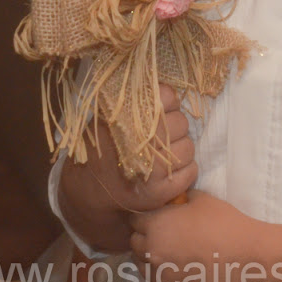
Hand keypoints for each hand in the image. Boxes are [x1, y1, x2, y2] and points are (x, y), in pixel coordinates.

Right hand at [58, 85, 197, 252]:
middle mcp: (144, 142)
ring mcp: (154, 170)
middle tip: (159, 136)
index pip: (168, 96)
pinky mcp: (162, 192)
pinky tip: (166, 171)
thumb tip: (165, 89)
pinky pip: (191, 171)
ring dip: (180, 149)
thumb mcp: (110, 114)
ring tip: (162, 154)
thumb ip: (136, 99)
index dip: (167, 103)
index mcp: (130, 117)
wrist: (90, 189)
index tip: (159, 111)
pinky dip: (184, 170)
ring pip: (189, 147)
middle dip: (174, 127)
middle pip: (182, 122)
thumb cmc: (105, 146)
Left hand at [129, 190, 256, 281]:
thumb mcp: (201, 198)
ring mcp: (162, 278)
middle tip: (160, 232)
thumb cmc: (224, 222)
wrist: (246, 257)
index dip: (143, 216)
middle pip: (134, 245)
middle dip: (143, 237)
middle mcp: (153, 253)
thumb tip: (174, 198)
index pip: (134, 221)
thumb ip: (181, 197)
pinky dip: (166, 277)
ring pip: (143, 268)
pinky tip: (181, 269)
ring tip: (168, 252)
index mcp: (156, 226)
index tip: (153, 215)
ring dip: (150, 258)